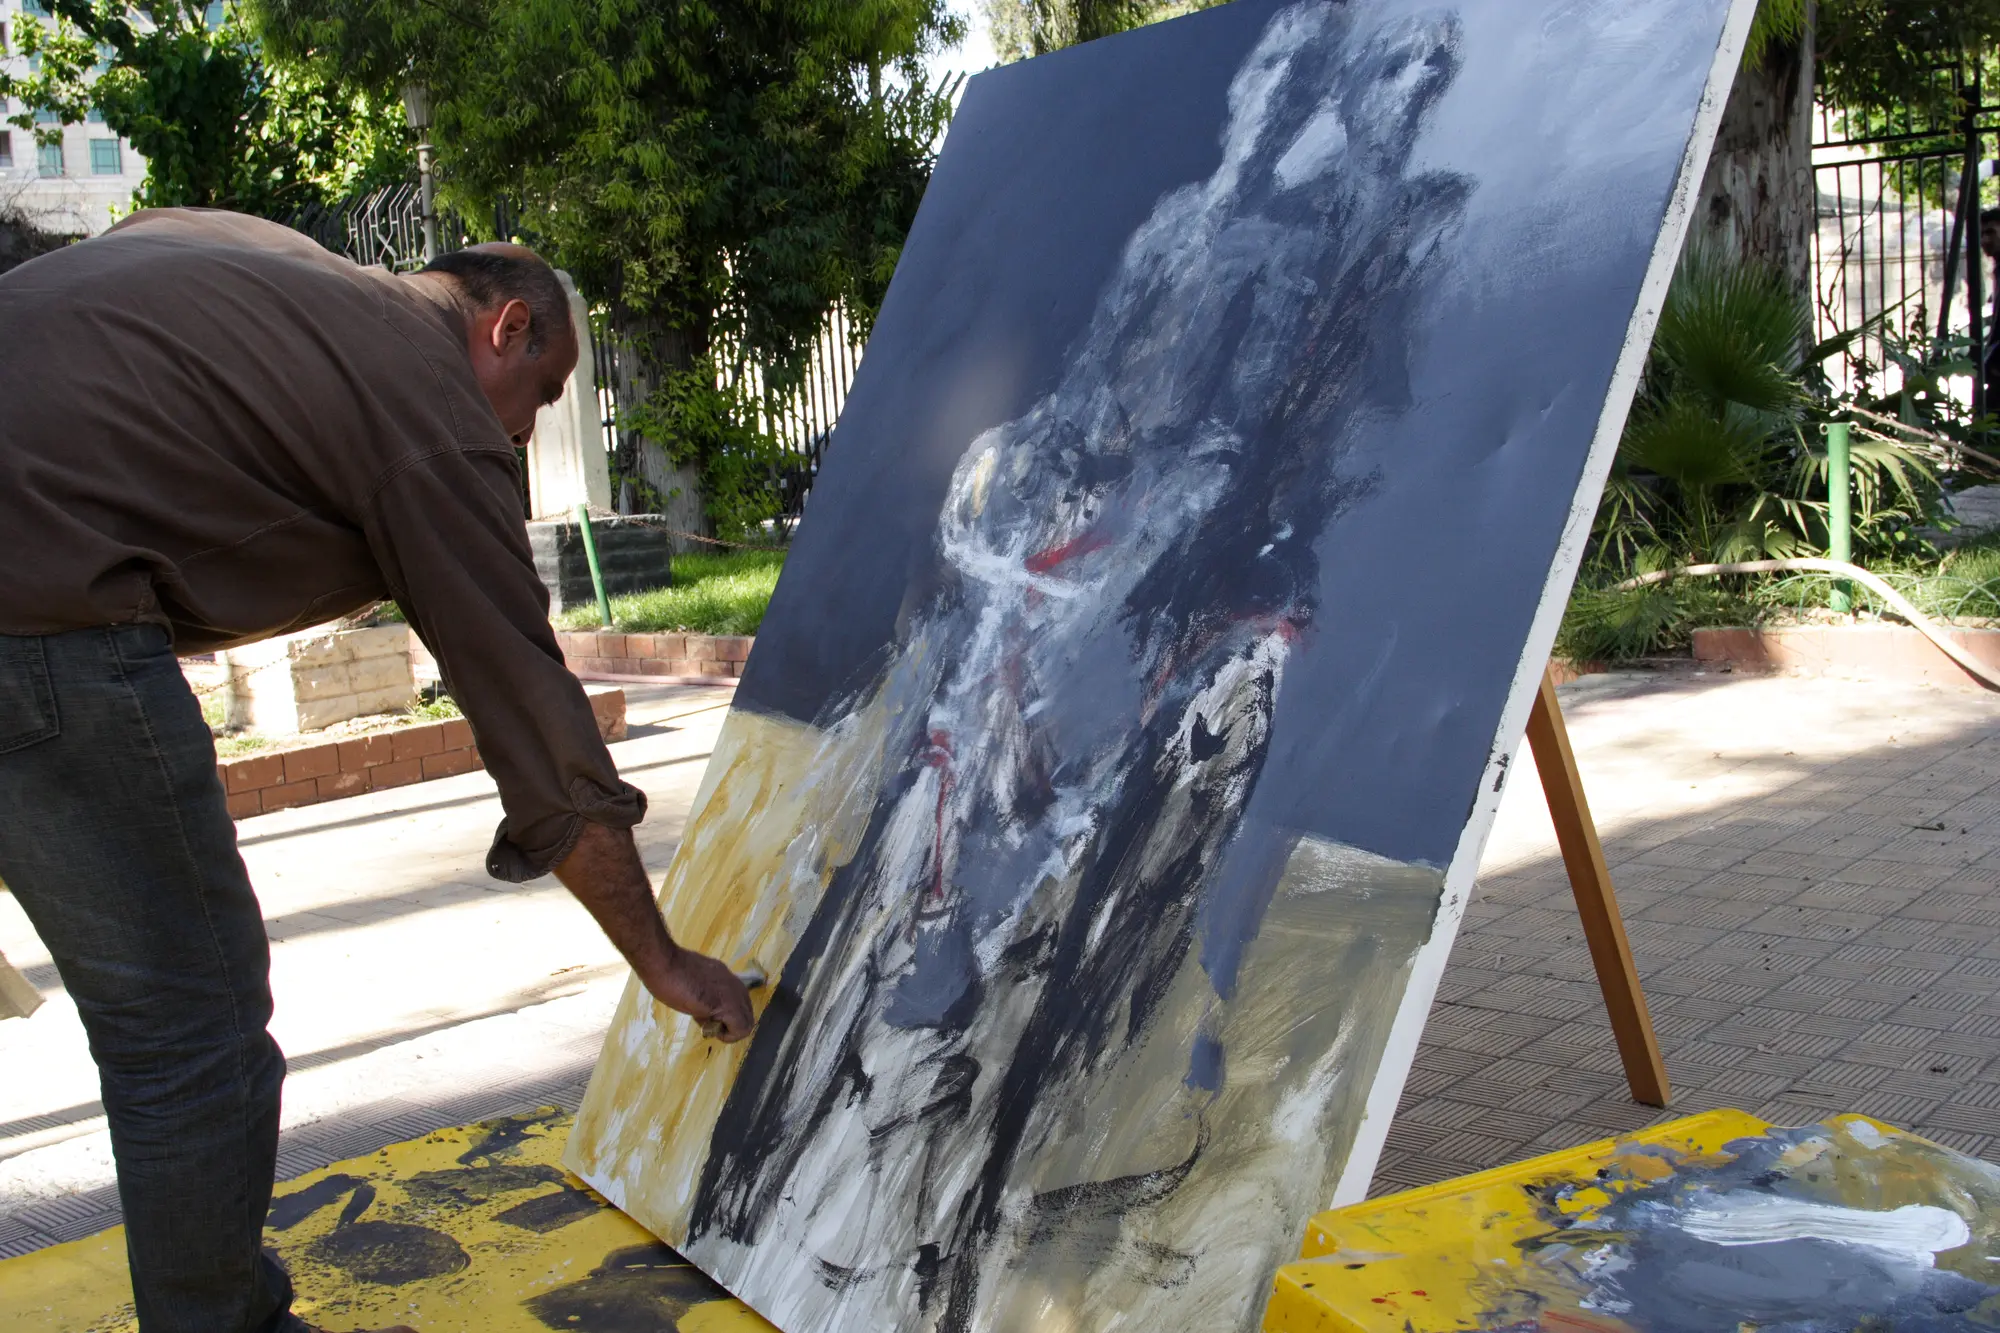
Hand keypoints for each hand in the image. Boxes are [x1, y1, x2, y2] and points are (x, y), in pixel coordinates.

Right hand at [551, 822, 754, 1042]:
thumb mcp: (678, 971)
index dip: (721, 1012)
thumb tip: (670, 977)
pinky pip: (741, 1028)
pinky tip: (705, 1021)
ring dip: (726, 1029)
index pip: (737, 998)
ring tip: (702, 1018)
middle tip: (702, 1017)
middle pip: (746, 1011)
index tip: (702, 1012)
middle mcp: (732, 980)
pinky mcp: (725, 1002)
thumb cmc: (659, 963)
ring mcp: (730, 991)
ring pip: (746, 1022)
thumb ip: (687, 978)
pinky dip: (728, 1034)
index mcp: (721, 973)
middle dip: (727, 1023)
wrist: (657, 958)